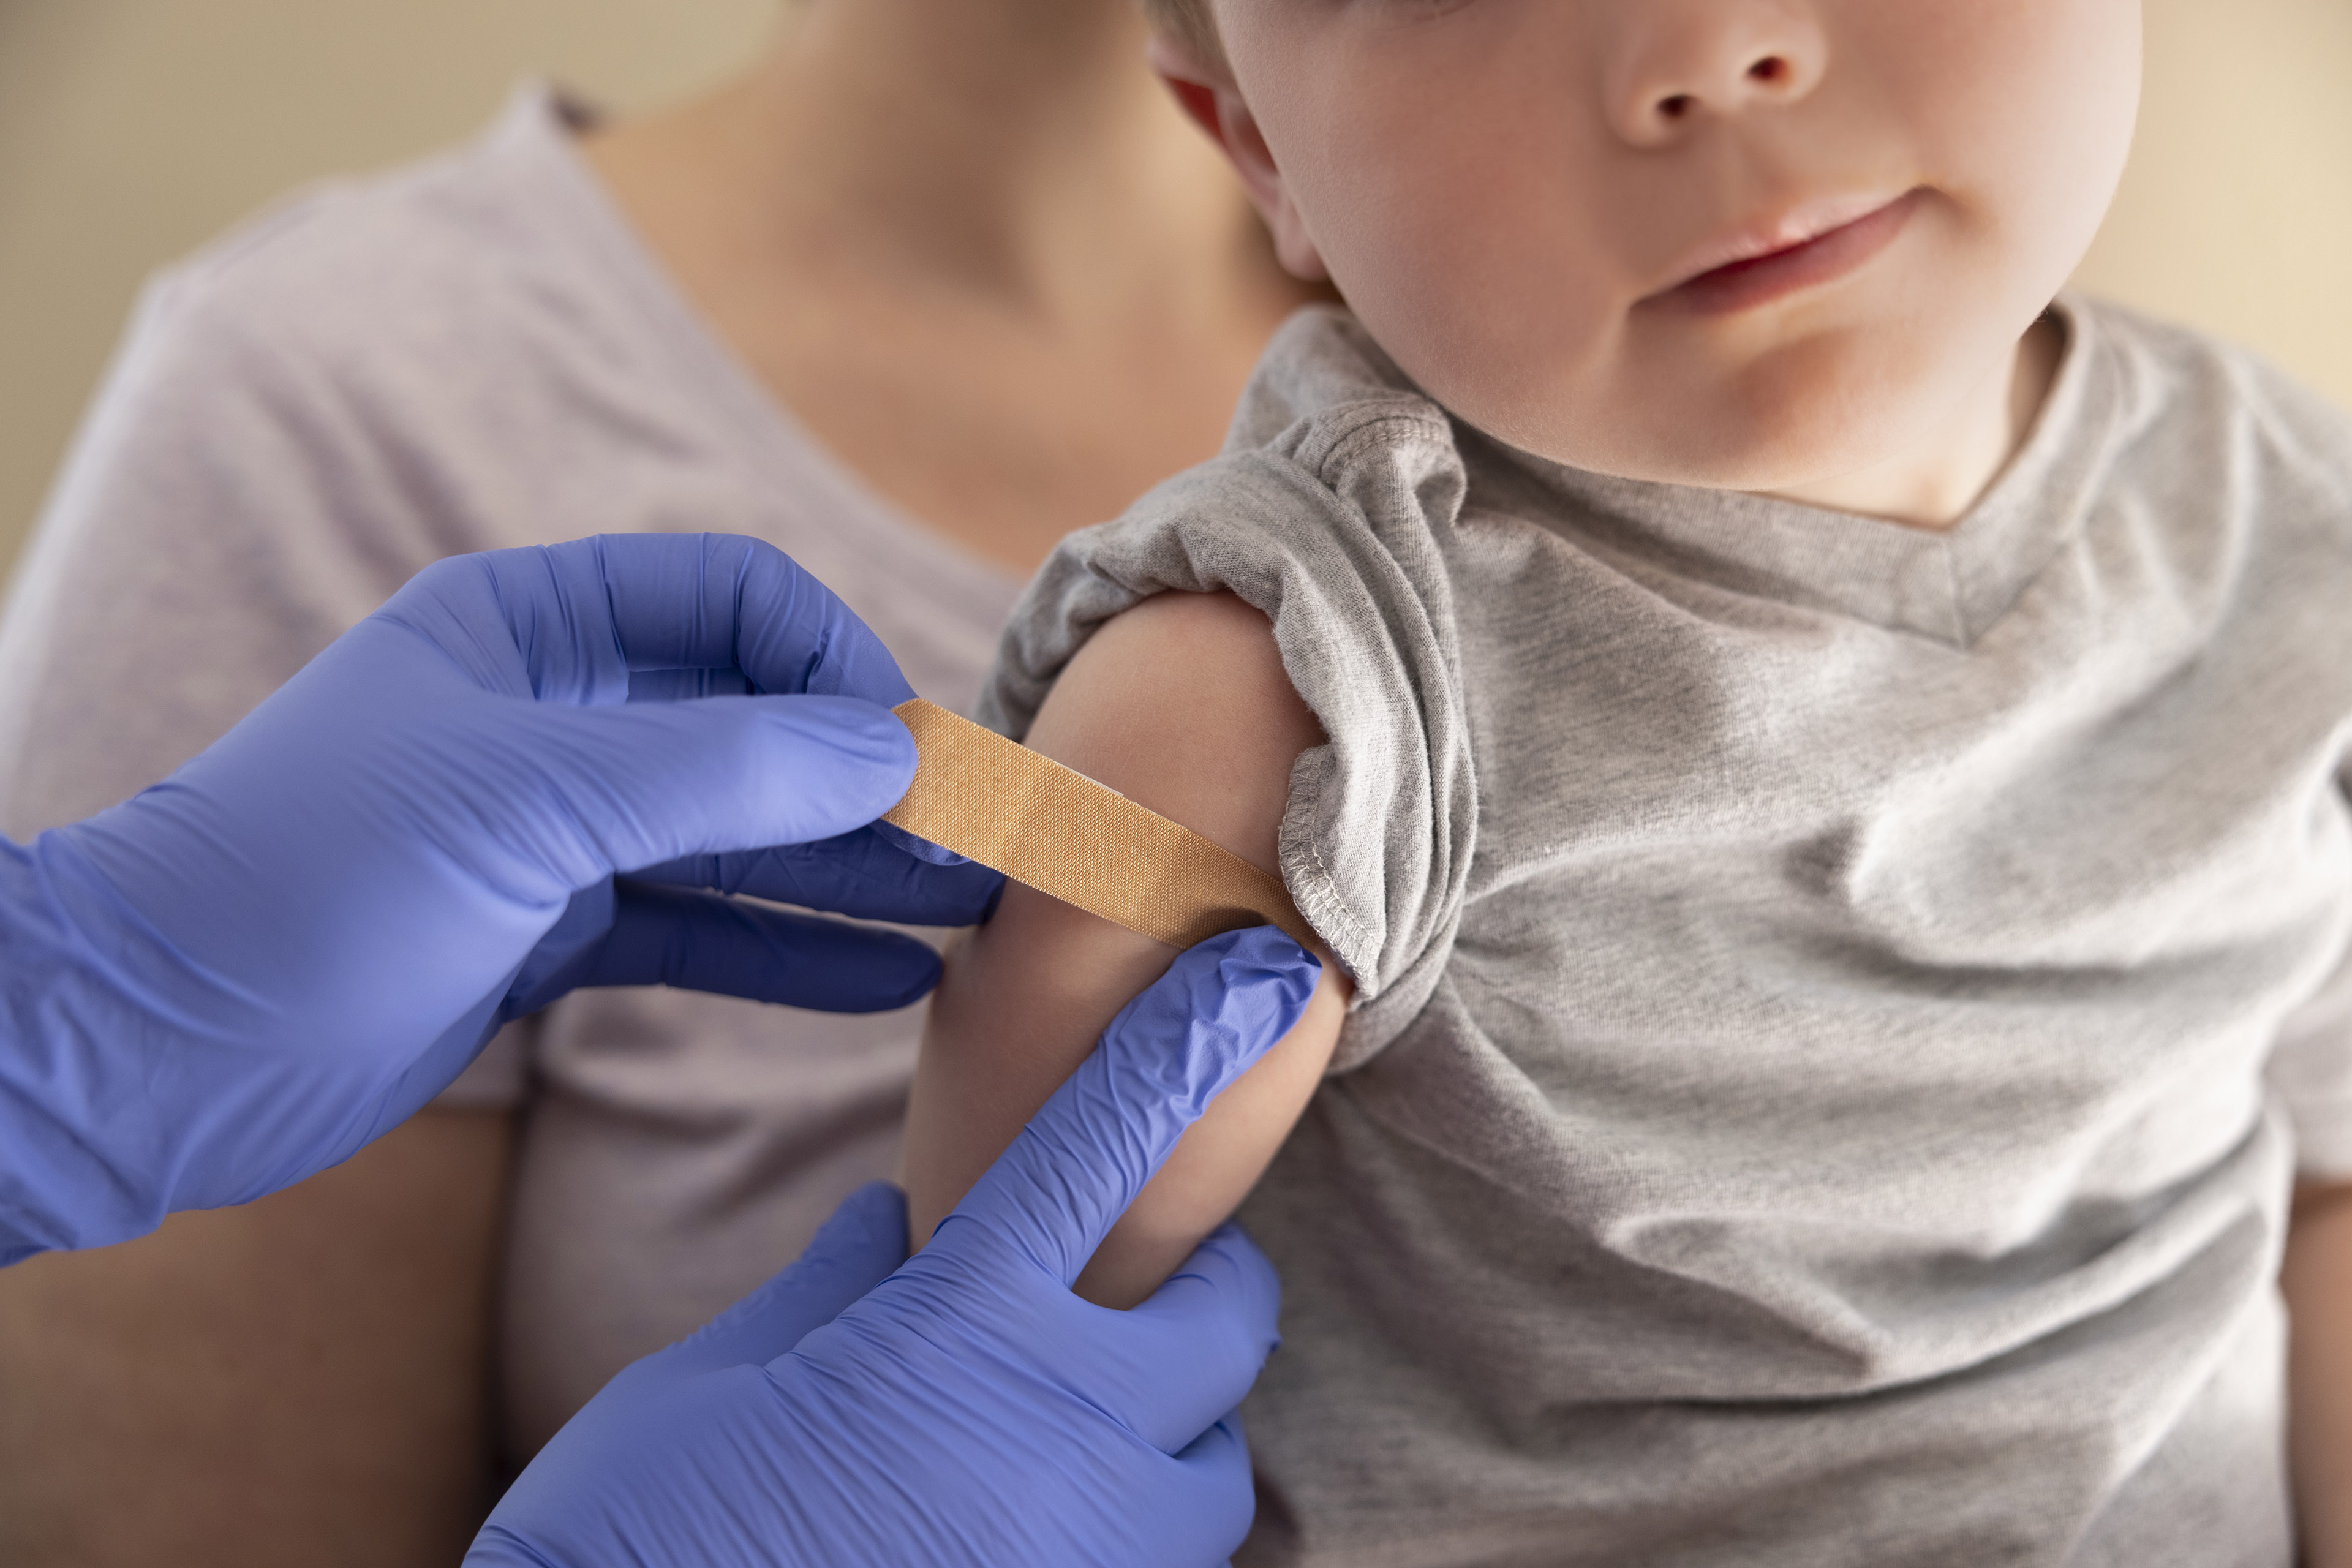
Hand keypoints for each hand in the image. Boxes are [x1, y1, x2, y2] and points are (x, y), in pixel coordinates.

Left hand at [0, 534, 998, 1259]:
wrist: (151, 1045)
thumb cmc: (310, 880)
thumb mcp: (532, 797)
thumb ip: (722, 768)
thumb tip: (889, 749)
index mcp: (533, 627)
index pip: (732, 601)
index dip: (833, 661)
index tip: (911, 748)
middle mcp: (555, 716)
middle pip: (752, 724)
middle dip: (869, 779)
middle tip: (982, 839)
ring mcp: (552, 831)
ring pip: (738, 836)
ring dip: (850, 871)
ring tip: (968, 908)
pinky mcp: (545, 938)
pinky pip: (697, 928)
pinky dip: (788, 951)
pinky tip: (885, 978)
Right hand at [471, 925, 1320, 1567]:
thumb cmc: (628, 1542)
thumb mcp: (706, 1388)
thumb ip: (824, 1295)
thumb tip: (886, 1224)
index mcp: (955, 1328)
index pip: (1105, 1142)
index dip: (1187, 1047)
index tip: (1256, 980)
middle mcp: (1058, 1437)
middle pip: (1226, 1316)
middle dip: (1207, 1278)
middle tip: (1152, 1275)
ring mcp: (1086, 1560)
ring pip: (1219, 1472)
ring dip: (1178, 1434)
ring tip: (1092, 1432)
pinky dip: (1136, 1537)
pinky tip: (1053, 1528)